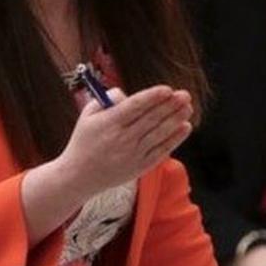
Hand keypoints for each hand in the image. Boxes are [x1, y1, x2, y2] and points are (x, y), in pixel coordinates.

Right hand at [57, 85, 192, 197]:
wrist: (78, 176)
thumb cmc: (85, 140)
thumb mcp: (88, 114)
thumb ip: (108, 99)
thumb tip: (129, 94)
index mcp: (109, 123)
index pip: (135, 107)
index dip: (152, 97)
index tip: (167, 89)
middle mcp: (122, 139)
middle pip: (151, 119)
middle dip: (170, 106)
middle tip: (185, 94)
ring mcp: (132, 154)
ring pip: (159, 134)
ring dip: (176, 119)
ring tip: (187, 107)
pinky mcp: (140, 166)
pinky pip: (161, 150)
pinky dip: (174, 139)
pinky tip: (185, 127)